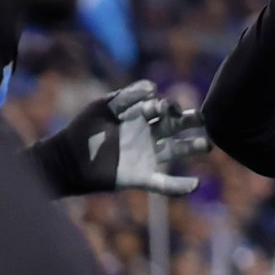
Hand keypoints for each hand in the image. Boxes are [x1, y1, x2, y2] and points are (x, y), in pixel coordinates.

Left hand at [43, 81, 211, 196]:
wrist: (67, 159)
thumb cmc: (83, 129)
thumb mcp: (104, 107)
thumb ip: (128, 95)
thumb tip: (155, 88)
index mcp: (137, 116)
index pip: (162, 108)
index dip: (170, 106)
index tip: (172, 108)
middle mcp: (146, 135)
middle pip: (175, 126)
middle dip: (191, 121)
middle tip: (204, 119)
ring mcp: (145, 156)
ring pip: (175, 150)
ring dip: (192, 147)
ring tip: (207, 145)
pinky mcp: (140, 177)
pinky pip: (163, 182)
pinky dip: (179, 186)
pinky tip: (194, 185)